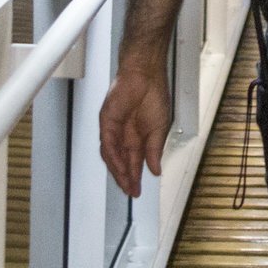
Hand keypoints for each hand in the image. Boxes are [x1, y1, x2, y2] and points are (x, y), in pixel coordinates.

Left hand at [99, 57, 170, 196]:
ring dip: (118, 171)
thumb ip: (155, 150)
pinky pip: (107, 143)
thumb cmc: (154, 94)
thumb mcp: (160, 129)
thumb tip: (156, 170)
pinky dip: (113, 156)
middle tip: (130, 191)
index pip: (134, 162)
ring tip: (125, 184)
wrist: (146, 75)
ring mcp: (114, 129)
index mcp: (138, 137)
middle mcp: (124, 135)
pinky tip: (120, 167)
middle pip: (121, 162)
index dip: (135, 177)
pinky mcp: (107, 122)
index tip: (137, 191)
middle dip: (126, 178)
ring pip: (112, 156)